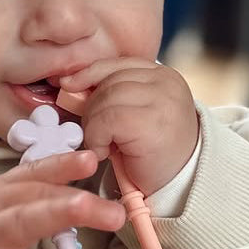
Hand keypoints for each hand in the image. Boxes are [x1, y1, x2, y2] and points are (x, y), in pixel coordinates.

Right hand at [0, 149, 125, 248]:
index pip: (36, 173)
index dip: (63, 165)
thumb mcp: (5, 204)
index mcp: (6, 190)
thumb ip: (41, 196)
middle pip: (36, 197)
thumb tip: (89, 194)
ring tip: (85, 213)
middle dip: (75, 200)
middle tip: (113, 211)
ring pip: (21, 223)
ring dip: (55, 215)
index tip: (91, 159)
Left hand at [59, 58, 198, 196]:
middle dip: (91, 108)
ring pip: (105, 99)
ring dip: (93, 126)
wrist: (180, 185)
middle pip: (108, 81)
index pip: (118, 64)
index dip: (89, 73)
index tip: (68, 84)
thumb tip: (71, 83)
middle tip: (96, 135)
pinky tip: (106, 153)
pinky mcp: (150, 122)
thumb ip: (115, 95)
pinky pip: (106, 120)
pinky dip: (96, 138)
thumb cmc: (154, 154)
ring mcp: (161, 100)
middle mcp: (166, 83)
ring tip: (103, 145)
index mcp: (163, 76)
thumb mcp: (136, 115)